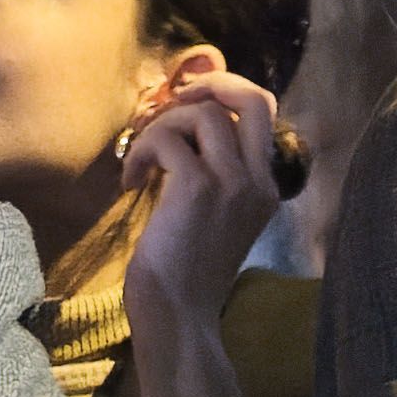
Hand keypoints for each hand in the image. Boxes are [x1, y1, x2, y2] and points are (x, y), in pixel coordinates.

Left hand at [119, 72, 283, 396]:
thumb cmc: (184, 269)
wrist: (178, 312)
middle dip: (208, 85)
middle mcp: (258, 180)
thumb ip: (211, 173)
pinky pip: (167, 140)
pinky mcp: (198, 188)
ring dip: (160, 127)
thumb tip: (181, 125)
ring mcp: (233, 182)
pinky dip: (140, 152)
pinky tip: (131, 182)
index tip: (185, 105)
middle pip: (253, 97)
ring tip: (141, 162)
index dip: (224, 94)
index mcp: (266, 186)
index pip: (264, 113)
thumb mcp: (209, 214)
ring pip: (202, 115)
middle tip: (172, 104)